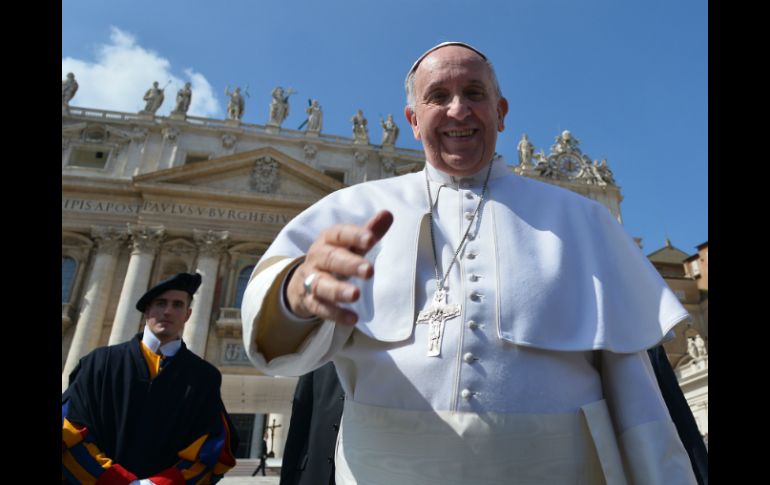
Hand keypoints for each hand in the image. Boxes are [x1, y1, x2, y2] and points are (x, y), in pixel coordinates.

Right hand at [286, 210, 393, 324]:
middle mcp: (317, 257)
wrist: (302, 280)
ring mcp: (311, 279)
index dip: (354, 235)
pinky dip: (336, 314)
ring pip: (321, 284)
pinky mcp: (310, 301)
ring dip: (338, 290)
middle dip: (349, 264)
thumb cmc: (336, 257)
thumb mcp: (350, 244)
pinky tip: (352, 319)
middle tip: (369, 271)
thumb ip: (369, 231)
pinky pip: (321, 308)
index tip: (371, 239)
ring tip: (355, 295)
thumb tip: (388, 214)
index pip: (339, 234)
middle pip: (331, 258)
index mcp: (328, 239)